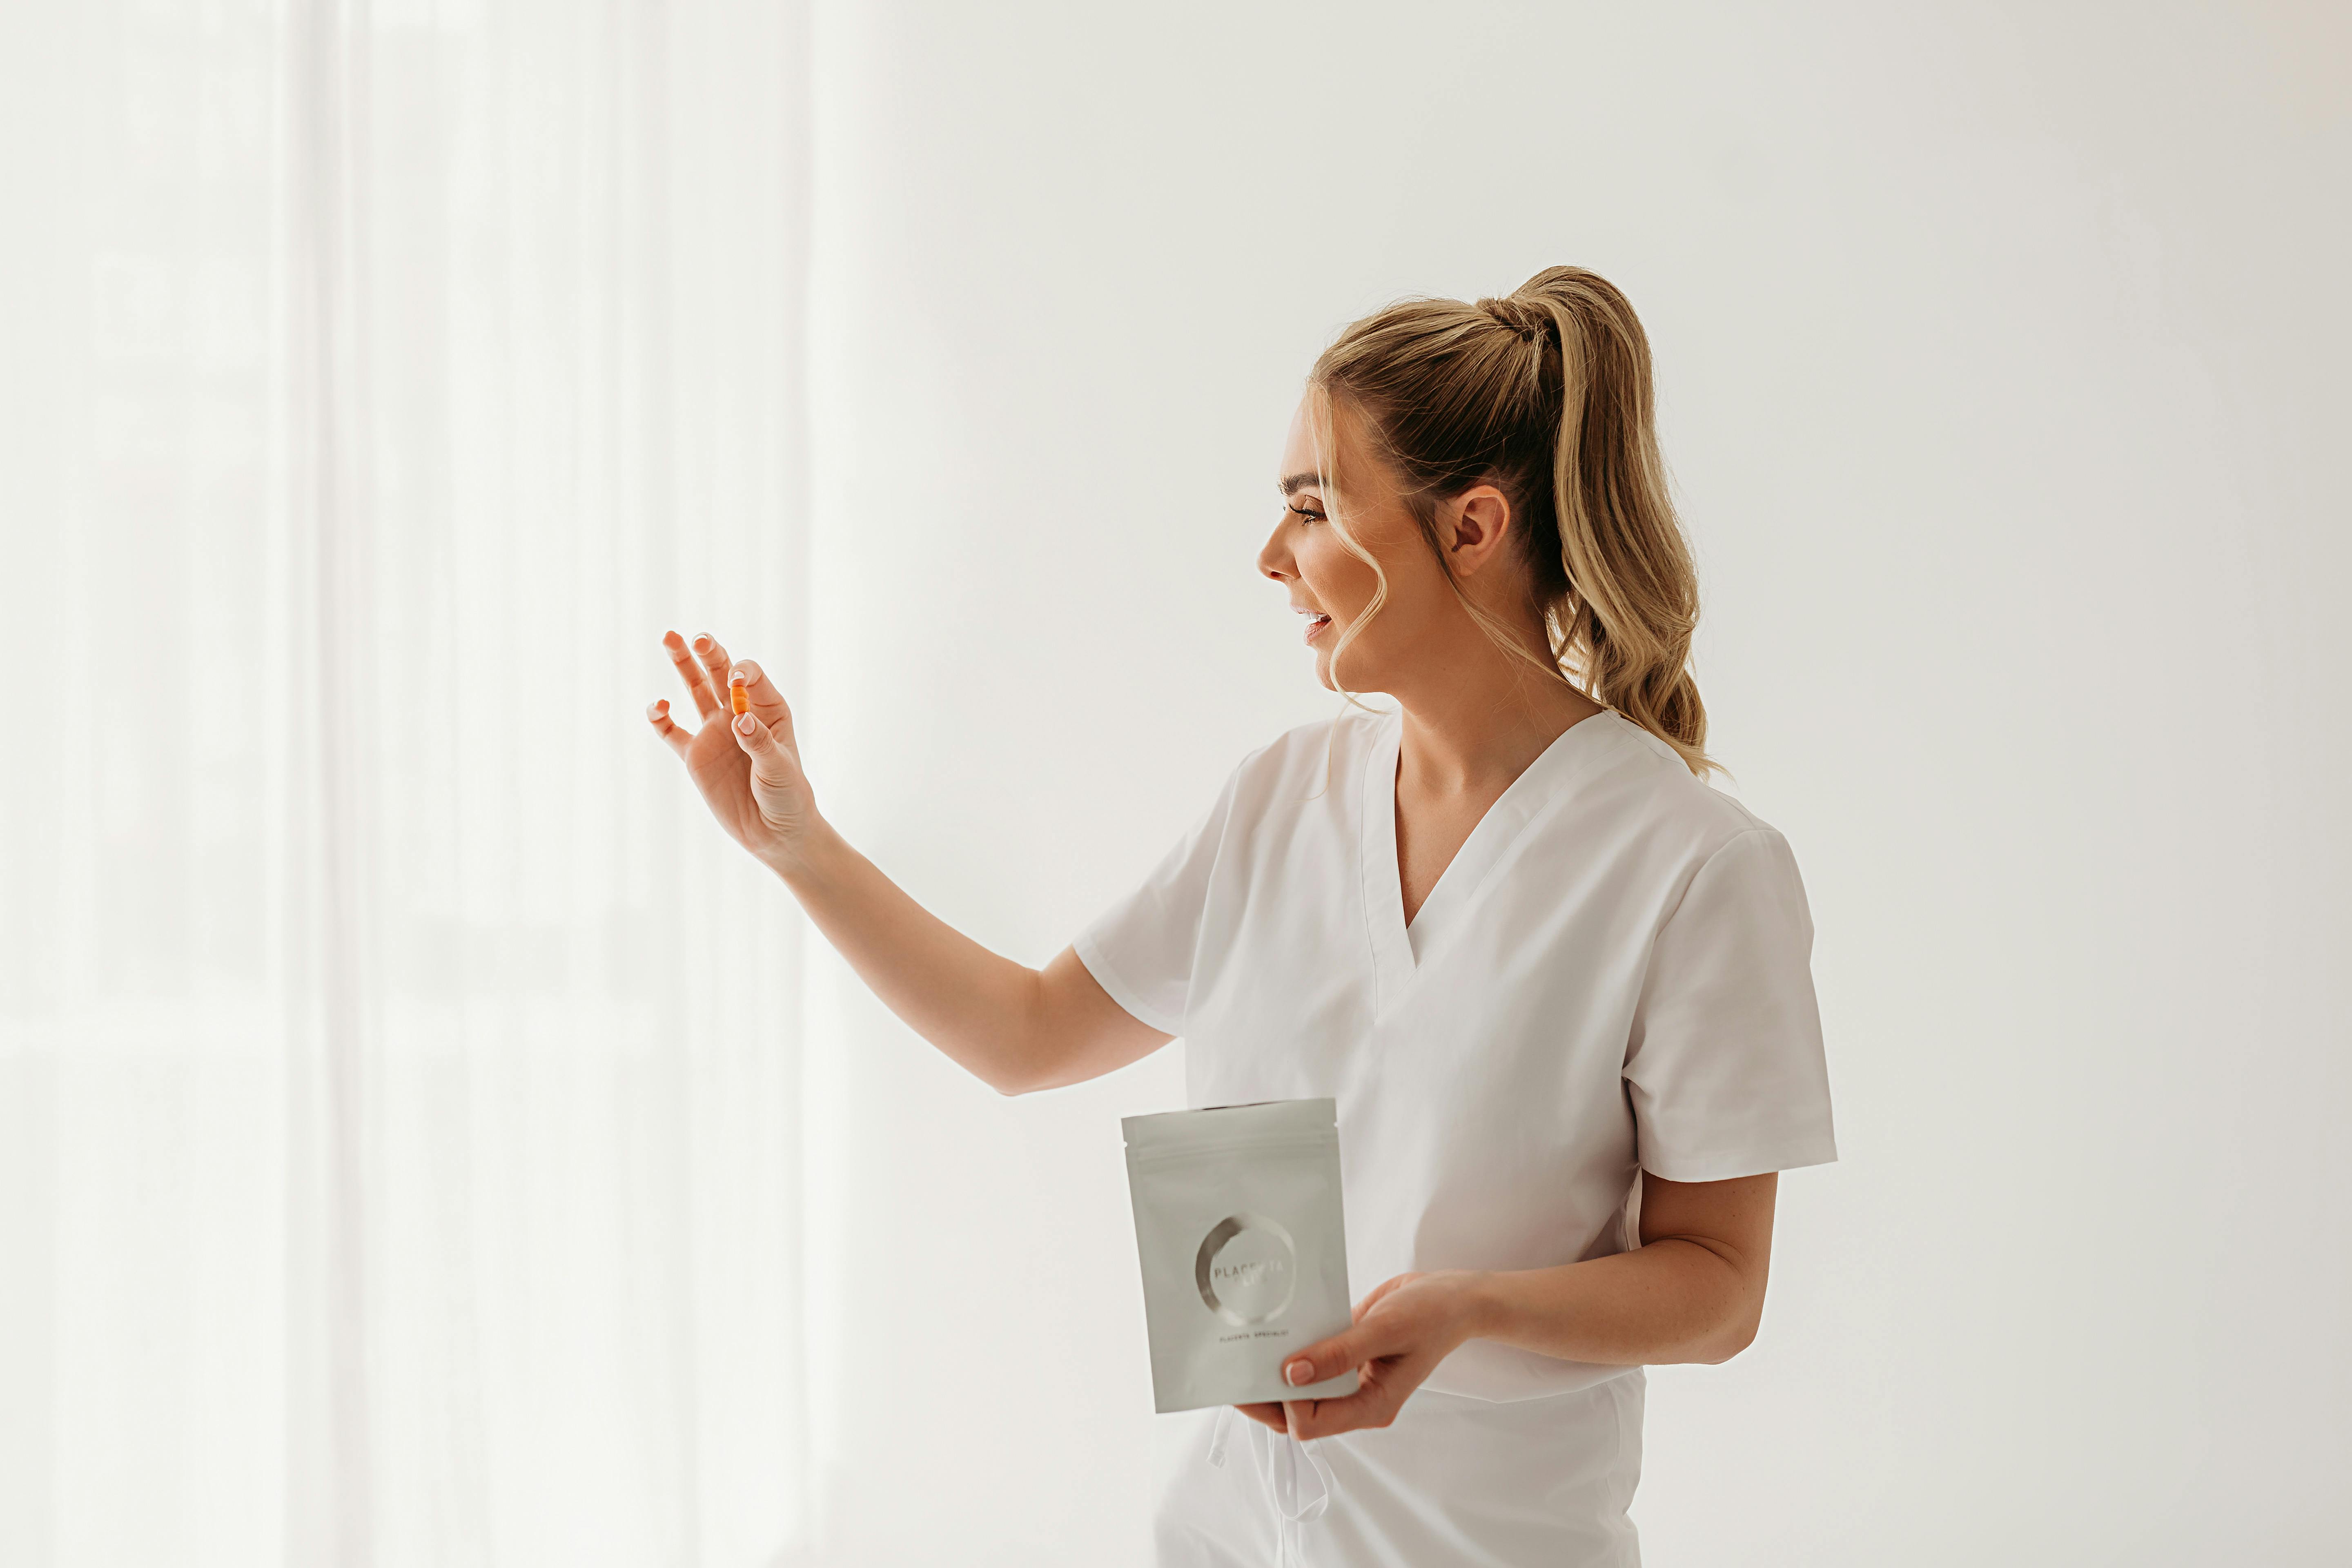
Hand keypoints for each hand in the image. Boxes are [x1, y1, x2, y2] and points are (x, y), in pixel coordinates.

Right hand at [646, 629, 817, 871]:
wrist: (774, 832)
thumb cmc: (788, 796)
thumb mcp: (780, 769)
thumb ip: (760, 743)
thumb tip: (740, 719)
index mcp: (768, 710)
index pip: (750, 677)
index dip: (741, 674)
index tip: (736, 682)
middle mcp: (739, 713)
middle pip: (720, 674)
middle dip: (709, 653)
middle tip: (697, 637)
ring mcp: (715, 732)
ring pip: (694, 690)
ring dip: (683, 665)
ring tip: (670, 637)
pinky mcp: (695, 755)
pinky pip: (672, 732)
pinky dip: (661, 718)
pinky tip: (657, 706)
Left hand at [1233, 1269, 1485, 1440]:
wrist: (1451, 1297)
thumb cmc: (1431, 1315)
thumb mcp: (1386, 1330)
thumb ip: (1340, 1353)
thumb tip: (1292, 1373)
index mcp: (1371, 1406)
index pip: (1312, 1423)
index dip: (1286, 1403)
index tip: (1271, 1368)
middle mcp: (1356, 1399)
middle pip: (1296, 1412)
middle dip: (1264, 1394)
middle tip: (1234, 1365)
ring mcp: (1349, 1379)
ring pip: (1299, 1388)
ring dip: (1273, 1372)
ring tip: (1247, 1346)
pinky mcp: (1343, 1356)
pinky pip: (1309, 1360)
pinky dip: (1291, 1349)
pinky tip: (1274, 1329)